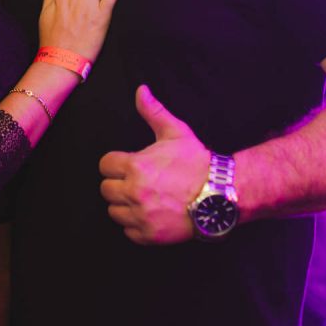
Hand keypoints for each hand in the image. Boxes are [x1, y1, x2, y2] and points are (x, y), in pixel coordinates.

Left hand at [99, 86, 209, 243]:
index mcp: (135, 166)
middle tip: (138, 182)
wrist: (220, 194)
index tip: (129, 165)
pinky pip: (128, 232)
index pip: (105, 165)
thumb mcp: (175, 132)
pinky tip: (150, 214)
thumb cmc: (197, 162)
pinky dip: (136, 225)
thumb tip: (141, 90)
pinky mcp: (149, 235)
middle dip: (118, 184)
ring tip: (144, 199)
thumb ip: (153, 111)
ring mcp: (141, 216)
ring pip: (114, 212)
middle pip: (106, 190)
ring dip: (125, 205)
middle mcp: (134, 192)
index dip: (116, 164)